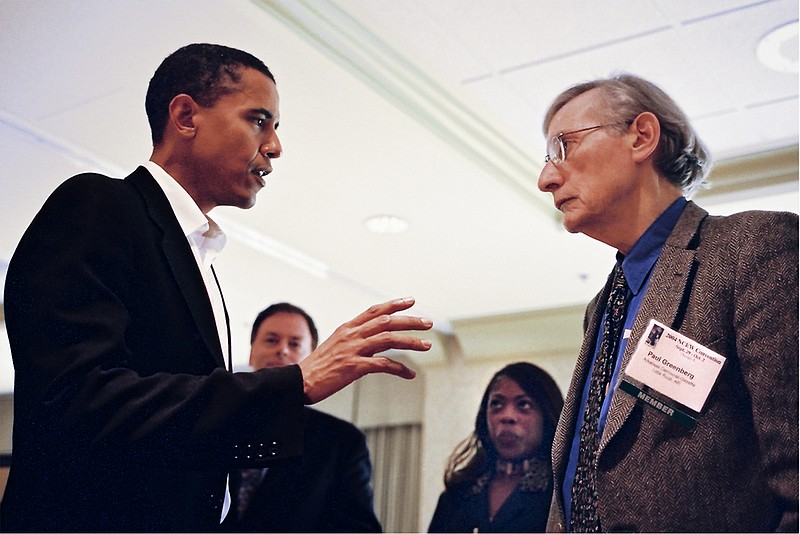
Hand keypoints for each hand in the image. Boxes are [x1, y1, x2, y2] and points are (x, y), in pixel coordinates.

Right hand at [298, 297, 432, 403]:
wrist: (299, 382)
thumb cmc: (317, 367)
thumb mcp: (334, 346)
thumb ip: (353, 340)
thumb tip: (372, 341)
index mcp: (347, 328)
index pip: (374, 310)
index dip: (394, 304)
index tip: (411, 301)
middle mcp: (351, 335)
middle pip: (386, 321)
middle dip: (410, 321)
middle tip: (428, 323)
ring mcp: (353, 350)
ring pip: (389, 340)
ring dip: (410, 342)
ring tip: (427, 345)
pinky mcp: (353, 367)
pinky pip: (383, 365)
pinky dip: (399, 369)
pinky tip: (410, 375)